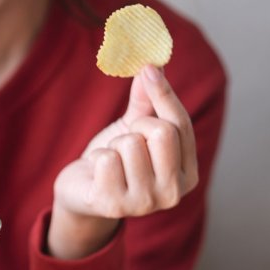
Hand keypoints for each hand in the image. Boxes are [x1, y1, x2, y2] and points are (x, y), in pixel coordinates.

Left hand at [49, 65, 197, 258]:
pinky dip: (97, 159)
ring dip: (113, 146)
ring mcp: (144, 203)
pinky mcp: (114, 205)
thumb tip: (154, 64)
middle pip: (162, 133)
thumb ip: (148, 101)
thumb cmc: (115, 160)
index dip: (164, 94)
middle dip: (135, 127)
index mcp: (187, 174)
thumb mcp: (134, 129)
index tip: (148, 68)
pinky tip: (97, 173)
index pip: (181, 126)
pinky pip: (106, 159)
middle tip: (124, 140)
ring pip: (130, 144)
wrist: (82, 192)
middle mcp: (172, 193)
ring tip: (110, 161)